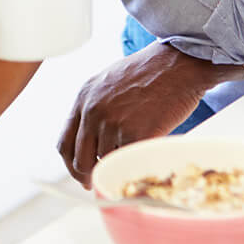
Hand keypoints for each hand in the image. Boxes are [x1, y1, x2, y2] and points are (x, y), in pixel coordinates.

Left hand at [57, 42, 216, 187]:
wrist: (179, 64)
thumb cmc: (150, 72)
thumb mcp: (109, 82)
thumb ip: (94, 108)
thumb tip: (90, 143)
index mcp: (84, 97)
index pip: (64, 144)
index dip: (72, 165)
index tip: (83, 175)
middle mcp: (93, 111)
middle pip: (80, 161)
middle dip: (90, 176)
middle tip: (105, 179)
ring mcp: (113, 124)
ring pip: (106, 164)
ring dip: (119, 163)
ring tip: (136, 149)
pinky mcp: (135, 135)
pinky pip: (128, 162)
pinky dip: (135, 162)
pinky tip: (145, 151)